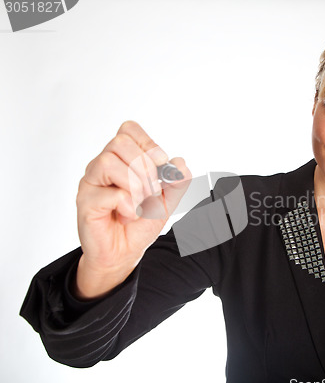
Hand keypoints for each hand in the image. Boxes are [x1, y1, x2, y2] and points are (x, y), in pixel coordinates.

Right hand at [74, 121, 190, 298]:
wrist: (125, 252)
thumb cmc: (140, 222)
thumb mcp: (167, 200)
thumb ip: (177, 182)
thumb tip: (181, 164)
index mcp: (121, 159)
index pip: (128, 130)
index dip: (148, 144)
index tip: (161, 164)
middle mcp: (102, 165)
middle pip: (120, 142)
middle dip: (145, 168)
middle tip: (152, 191)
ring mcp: (91, 182)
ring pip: (109, 162)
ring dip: (135, 185)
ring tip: (140, 203)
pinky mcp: (86, 202)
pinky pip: (110, 193)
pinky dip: (128, 205)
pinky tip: (128, 215)